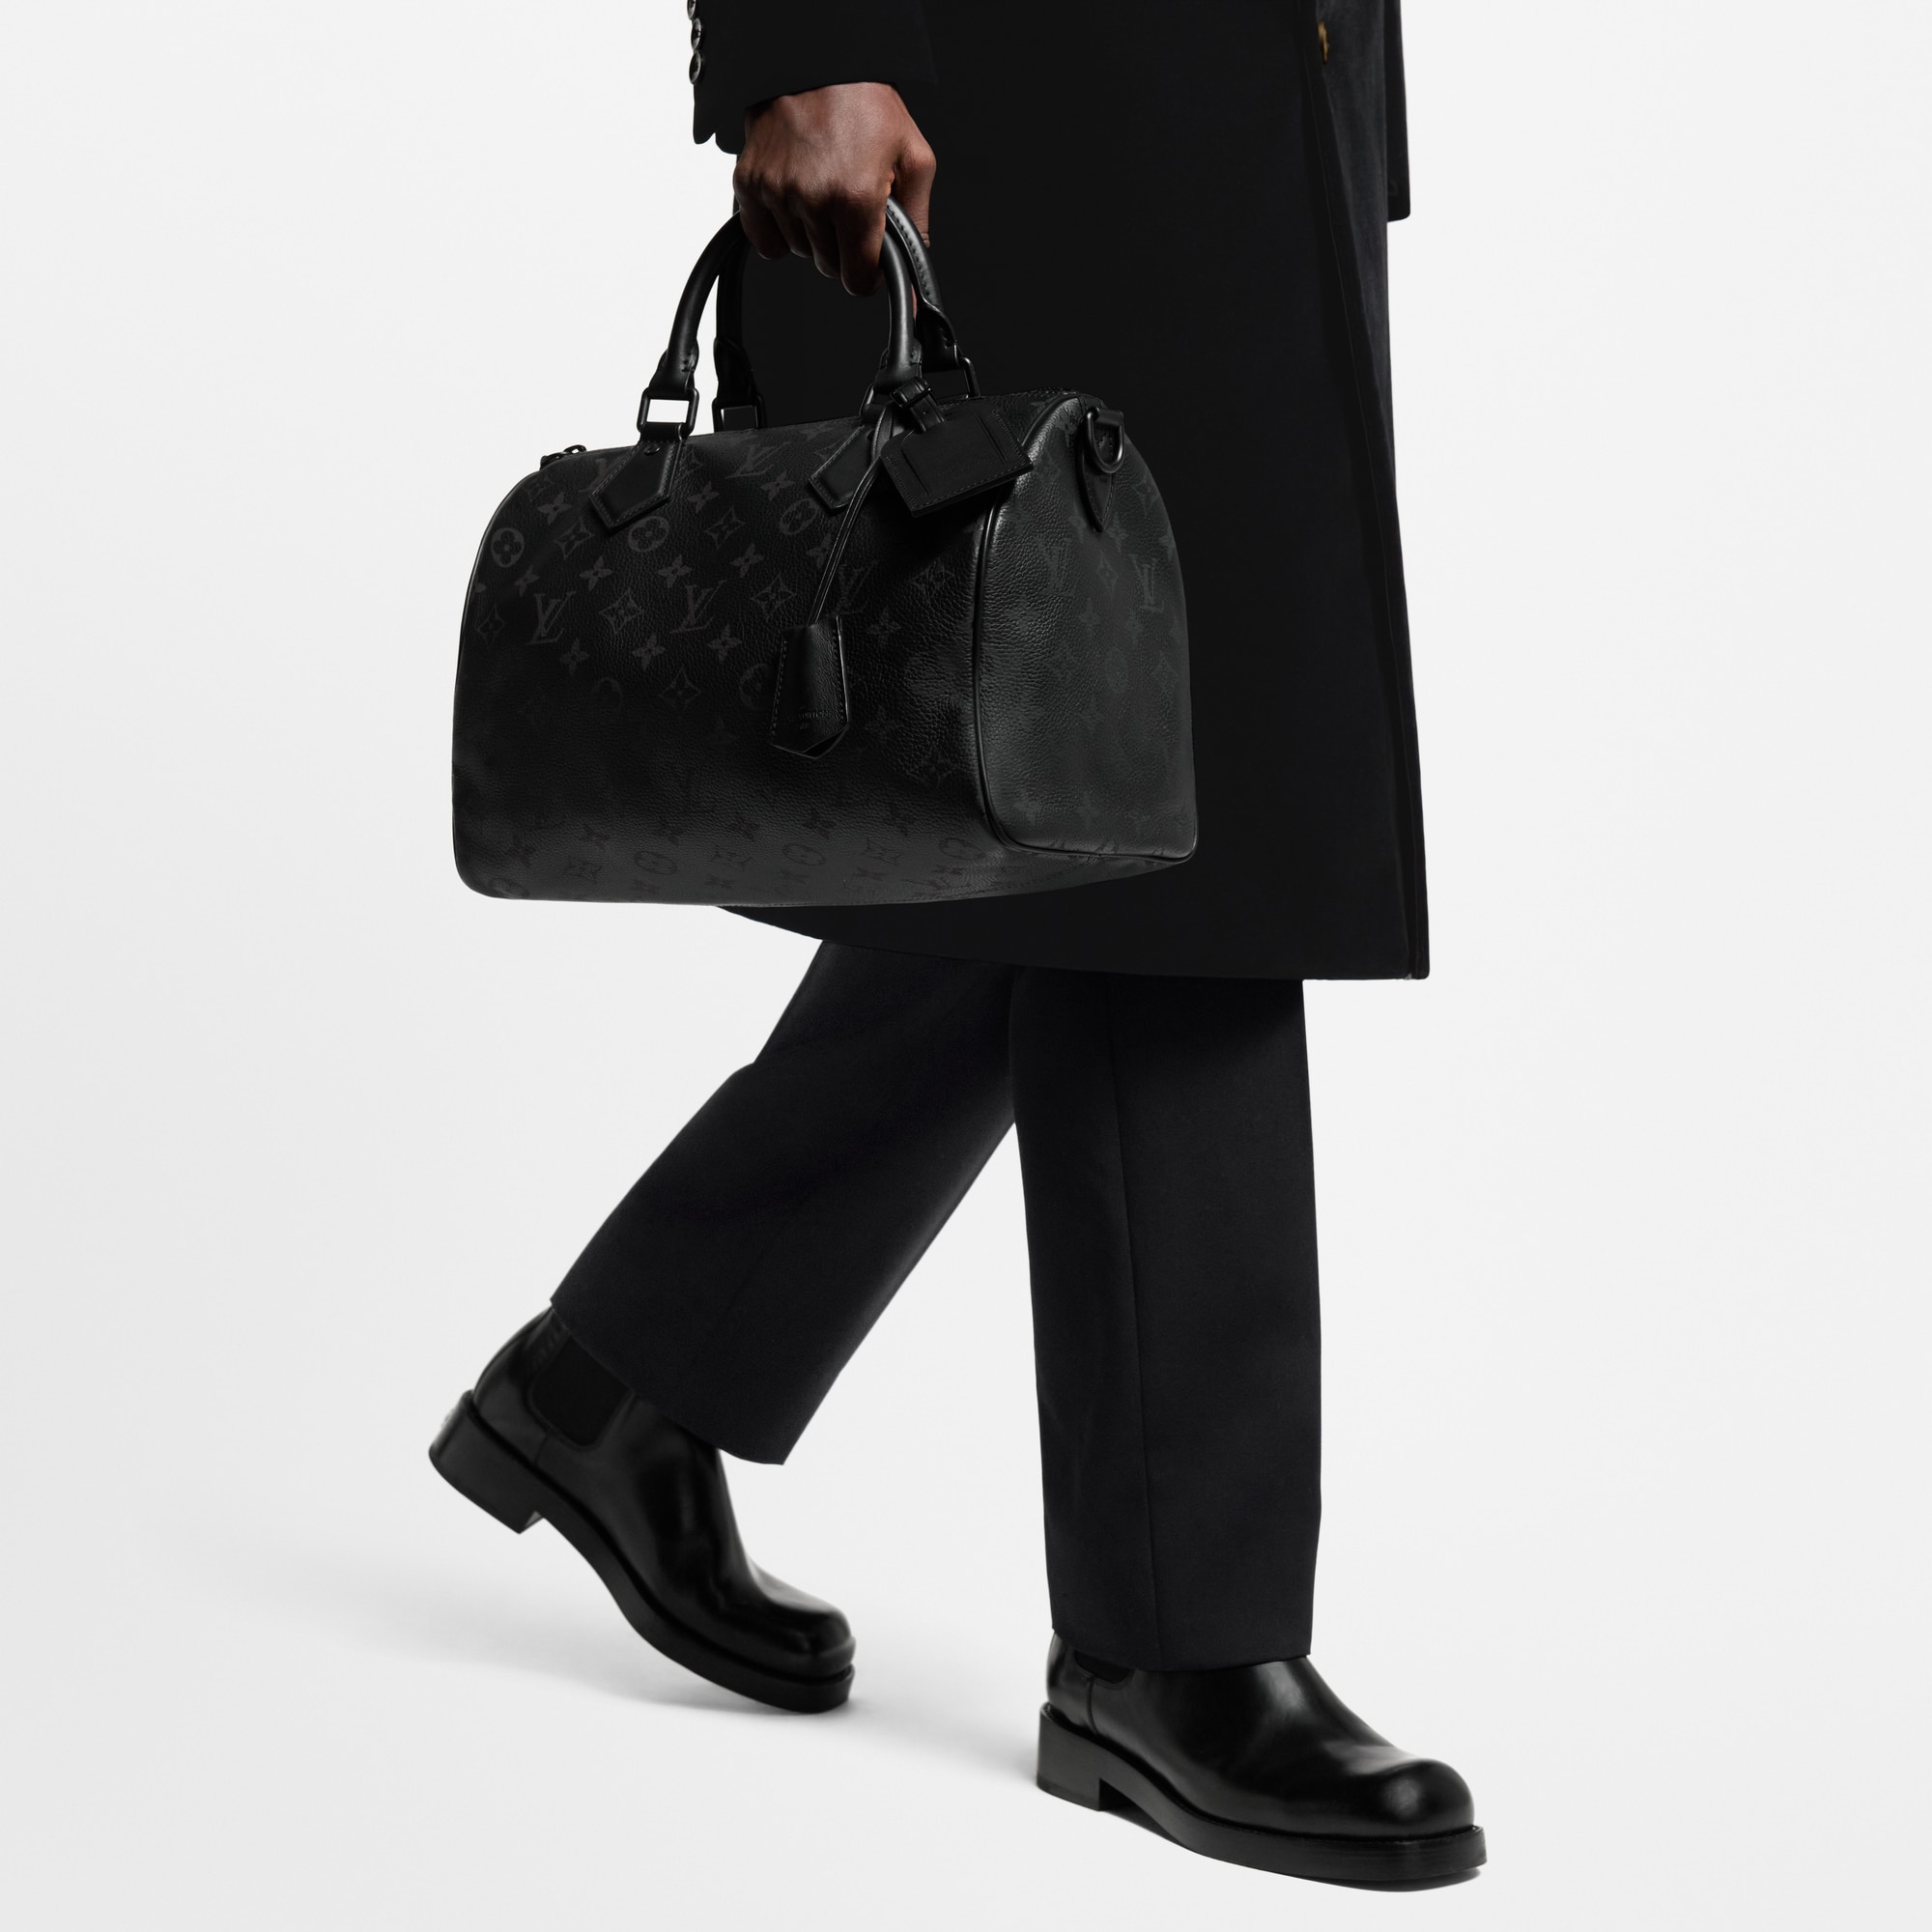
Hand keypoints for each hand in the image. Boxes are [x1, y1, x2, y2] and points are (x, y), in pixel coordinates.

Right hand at [733, 83, 935, 296]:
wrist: (818, 62)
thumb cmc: (867, 104)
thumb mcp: (913, 159)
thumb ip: (916, 226)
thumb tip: (914, 284)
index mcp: (856, 198)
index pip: (858, 279)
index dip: (869, 271)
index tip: (870, 253)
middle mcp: (813, 199)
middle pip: (828, 267)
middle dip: (843, 245)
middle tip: (848, 202)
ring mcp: (777, 193)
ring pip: (800, 252)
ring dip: (812, 233)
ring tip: (822, 187)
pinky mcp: (750, 185)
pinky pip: (765, 241)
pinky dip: (779, 229)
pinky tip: (795, 199)